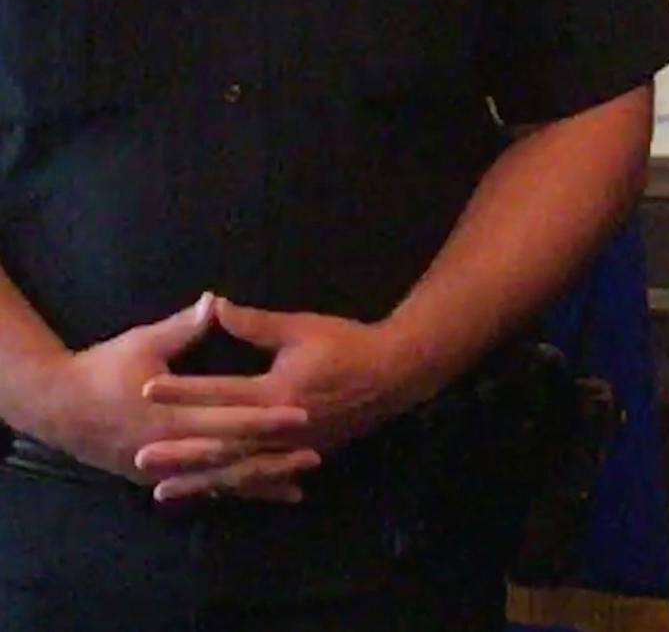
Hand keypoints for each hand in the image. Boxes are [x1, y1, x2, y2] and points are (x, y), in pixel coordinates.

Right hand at [32, 294, 314, 501]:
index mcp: (170, 415)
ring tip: (299, 483)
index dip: (265, 416)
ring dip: (258, 481)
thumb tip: (215, 301)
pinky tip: (259, 497)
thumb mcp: (143, 344)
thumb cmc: (103, 369)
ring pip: (218, 480)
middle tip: (315, 454)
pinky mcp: (155, 478)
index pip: (227, 417)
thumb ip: (183, 328)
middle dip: (271, 457)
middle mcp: (170, 448)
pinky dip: (233, 491)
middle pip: (229, 456)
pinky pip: (201, 488)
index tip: (302, 412)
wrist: (58, 407)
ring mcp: (162, 469)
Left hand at [134, 297, 420, 501]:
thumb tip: (217, 306)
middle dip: (180, 451)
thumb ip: (256, 324)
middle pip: (221, 443)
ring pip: (238, 471)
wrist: (395, 373)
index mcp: (276, 392)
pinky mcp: (304, 457)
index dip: (181, 390)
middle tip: (141, 458)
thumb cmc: (347, 345)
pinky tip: (211, 495)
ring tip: (162, 491)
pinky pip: (261, 478)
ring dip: (200, 481)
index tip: (146, 388)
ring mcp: (292, 449)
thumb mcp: (301, 328)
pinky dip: (234, 488)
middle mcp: (279, 428)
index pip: (219, 392)